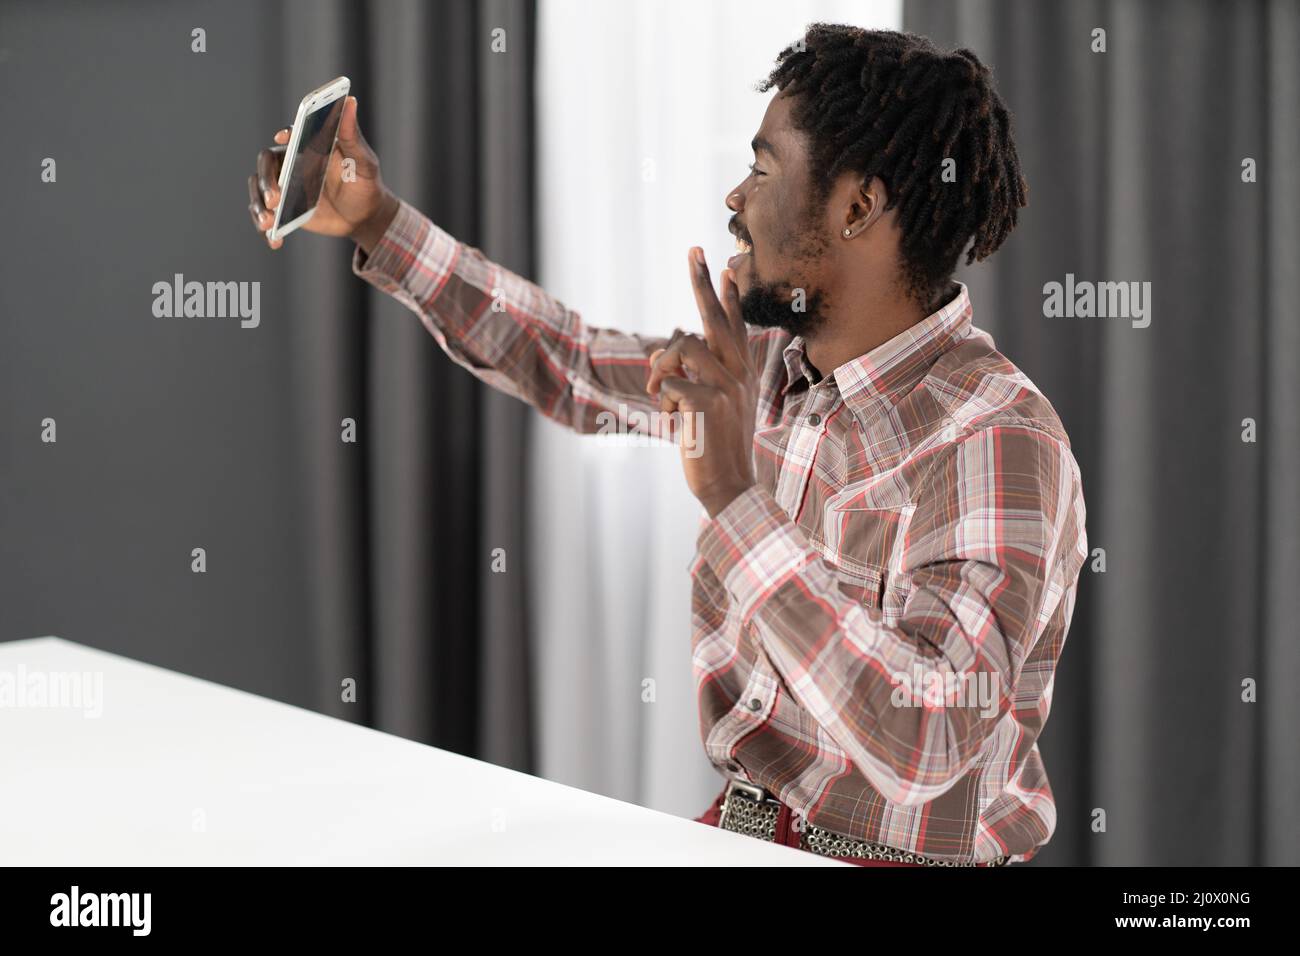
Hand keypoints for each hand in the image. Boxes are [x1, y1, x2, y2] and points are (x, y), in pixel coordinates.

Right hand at [247, 95, 398, 250]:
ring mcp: (284, 187)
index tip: (285, 140)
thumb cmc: (365, 183)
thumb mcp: (364, 162)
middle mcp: (291, 163)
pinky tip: (274, 241)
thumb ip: (352, 136)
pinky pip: (267, 217)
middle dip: (266, 181)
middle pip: (266, 165)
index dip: (286, 137)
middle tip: (275, 198)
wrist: (364, 216)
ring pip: (259, 191)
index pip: (290, 137)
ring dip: (258, 206)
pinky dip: (267, 230)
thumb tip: (350, 102)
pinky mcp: (283, 209)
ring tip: (267, 222)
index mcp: (308, 146)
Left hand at [646, 248, 756, 517]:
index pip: (735, 326)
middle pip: (714, 318)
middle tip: (694, 249)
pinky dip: (662, 399)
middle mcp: (739, 374)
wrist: (729, 487)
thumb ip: (699, 378)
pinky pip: (670, 381)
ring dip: (660, 371)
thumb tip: (665, 350)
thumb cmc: (716, 447)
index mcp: (742, 374)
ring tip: (661, 398)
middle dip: (702, 281)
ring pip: (682, 347)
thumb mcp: (713, 407)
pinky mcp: (708, 403)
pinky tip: (671, 419)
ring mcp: (726, 387)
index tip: (726, 266)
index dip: (729, 296)